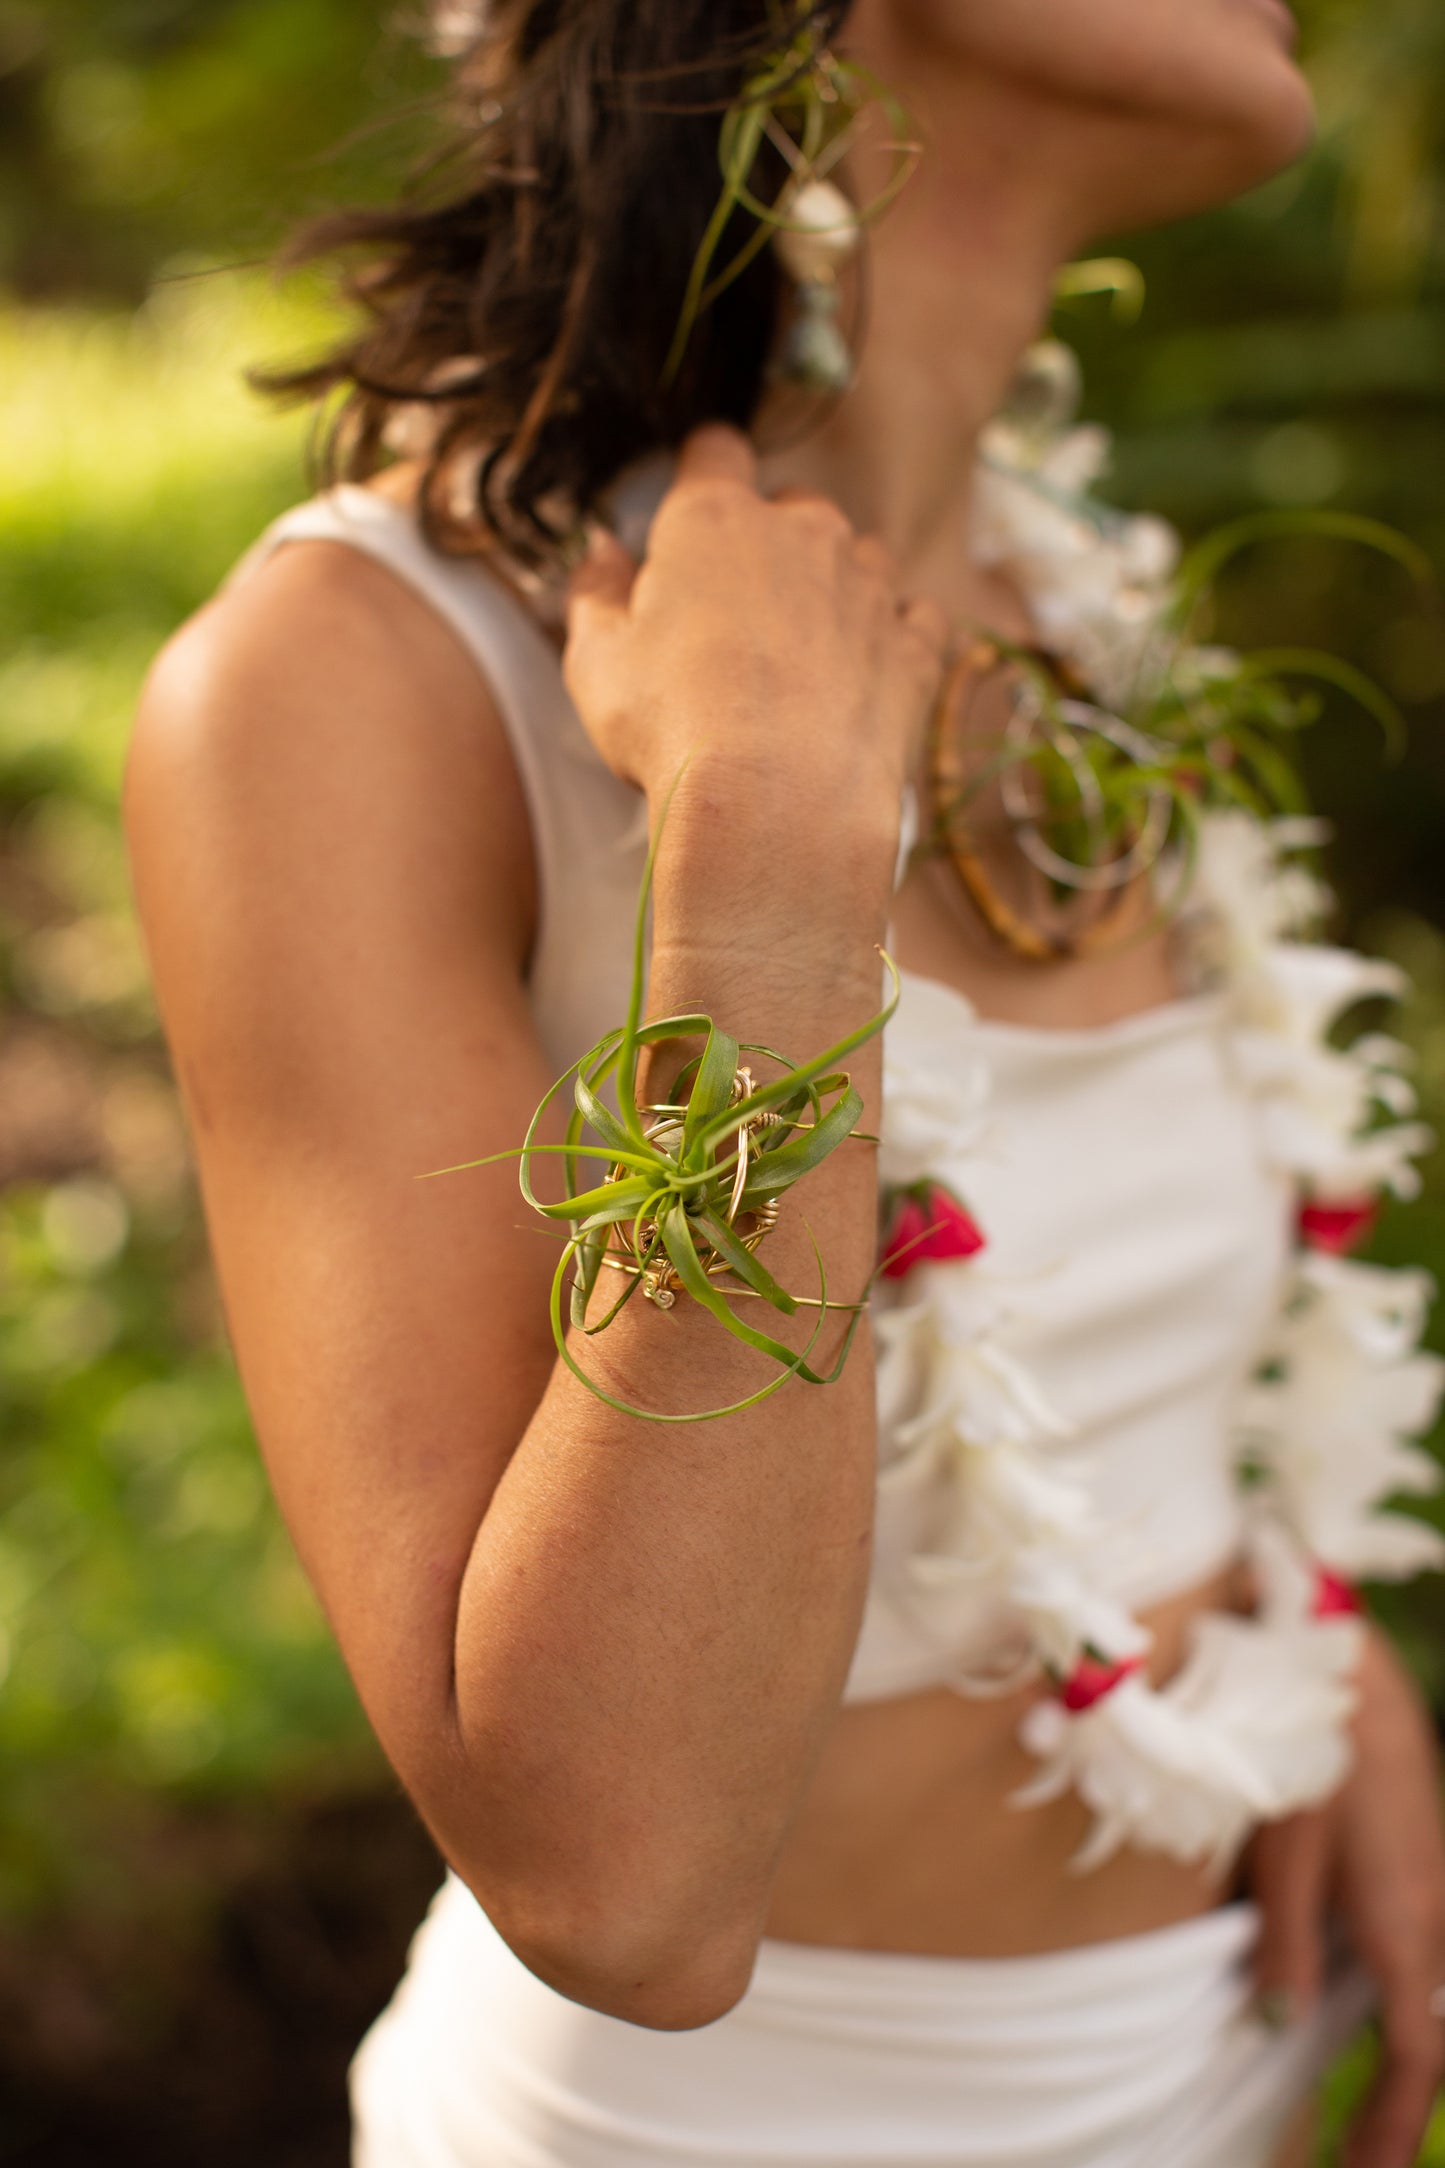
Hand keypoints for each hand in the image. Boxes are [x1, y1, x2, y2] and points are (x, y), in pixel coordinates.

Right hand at [563, 424, 946, 832]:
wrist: (774, 806)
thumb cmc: (670, 729)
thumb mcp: (596, 661)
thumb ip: (595, 593)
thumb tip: (602, 551)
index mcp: (713, 519)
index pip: (715, 451)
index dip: (703, 473)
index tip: (692, 509)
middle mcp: (802, 532)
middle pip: (793, 504)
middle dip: (770, 542)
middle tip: (739, 614)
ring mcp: (868, 585)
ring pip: (860, 555)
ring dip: (837, 585)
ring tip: (806, 652)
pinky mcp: (912, 647)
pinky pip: (917, 617)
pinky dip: (896, 634)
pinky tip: (869, 673)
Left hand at [1248, 1624, 1444, 2167]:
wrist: (1351, 1673)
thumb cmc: (1308, 1758)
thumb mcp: (1283, 1857)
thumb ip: (1283, 1944)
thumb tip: (1274, 2024)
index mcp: (1403, 1931)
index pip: (1413, 2062)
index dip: (1386, 2128)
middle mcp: (1434, 1921)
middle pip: (1425, 2038)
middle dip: (1391, 2106)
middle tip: (1349, 2160)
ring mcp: (1434, 1889)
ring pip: (1422, 1993)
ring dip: (1391, 2051)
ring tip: (1350, 2105)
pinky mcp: (1420, 1861)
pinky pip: (1413, 1948)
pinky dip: (1389, 1995)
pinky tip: (1351, 1997)